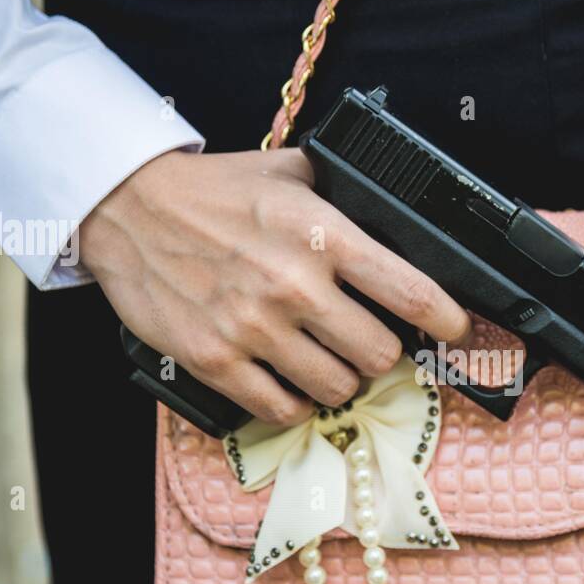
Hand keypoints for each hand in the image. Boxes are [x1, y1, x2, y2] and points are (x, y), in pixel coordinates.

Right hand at [79, 148, 470, 423]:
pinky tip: (290, 379)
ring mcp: (254, 328)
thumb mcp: (288, 174)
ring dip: (340, 379)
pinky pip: (283, 408)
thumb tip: (395, 222)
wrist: (127, 209)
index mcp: (321, 234)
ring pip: (337, 387)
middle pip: (380, 354)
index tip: (456, 331)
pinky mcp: (217, 362)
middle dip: (383, 352)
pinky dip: (295, 400)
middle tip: (369, 341)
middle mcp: (294, 285)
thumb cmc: (213, 193)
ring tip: (326, 359)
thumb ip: (342, 198)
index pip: (411, 291)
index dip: (448, 321)